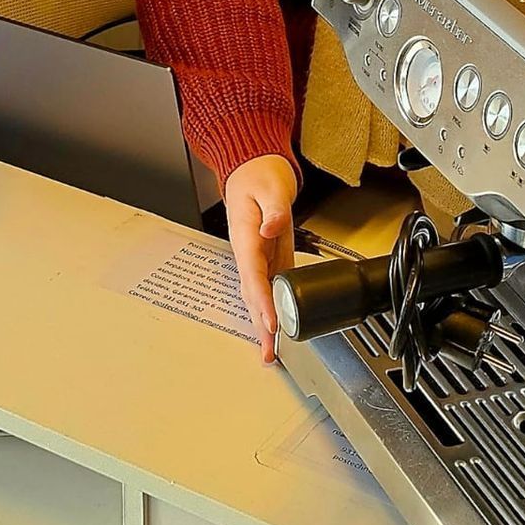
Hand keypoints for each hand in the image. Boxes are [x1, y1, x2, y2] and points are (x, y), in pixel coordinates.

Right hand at [223, 153, 297, 362]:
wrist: (253, 171)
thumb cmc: (259, 178)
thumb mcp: (270, 187)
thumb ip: (273, 210)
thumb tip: (271, 229)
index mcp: (245, 236)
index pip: (253, 274)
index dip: (262, 300)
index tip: (272, 321)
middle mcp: (248, 252)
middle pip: (253, 295)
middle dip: (261, 324)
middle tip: (269, 352)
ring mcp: (257, 258)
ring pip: (258, 297)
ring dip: (265, 324)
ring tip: (271, 351)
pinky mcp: (268, 260)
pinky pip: (268, 289)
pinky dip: (273, 310)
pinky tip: (280, 328)